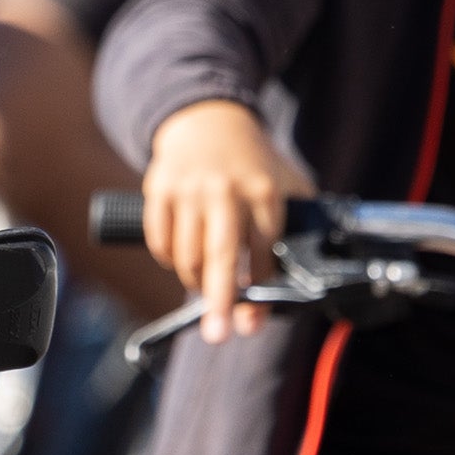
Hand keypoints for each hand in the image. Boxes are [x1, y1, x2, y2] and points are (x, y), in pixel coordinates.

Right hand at [146, 98, 309, 341]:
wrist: (207, 120)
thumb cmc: (251, 164)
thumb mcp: (286, 185)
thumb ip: (295, 229)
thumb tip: (292, 287)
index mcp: (264, 191)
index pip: (263, 254)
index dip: (258, 289)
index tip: (252, 317)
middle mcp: (226, 190)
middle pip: (222, 257)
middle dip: (221, 301)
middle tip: (218, 334)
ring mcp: (190, 190)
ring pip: (188, 256)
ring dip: (195, 281)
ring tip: (203, 283)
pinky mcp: (159, 189)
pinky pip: (159, 242)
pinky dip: (168, 260)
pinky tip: (180, 257)